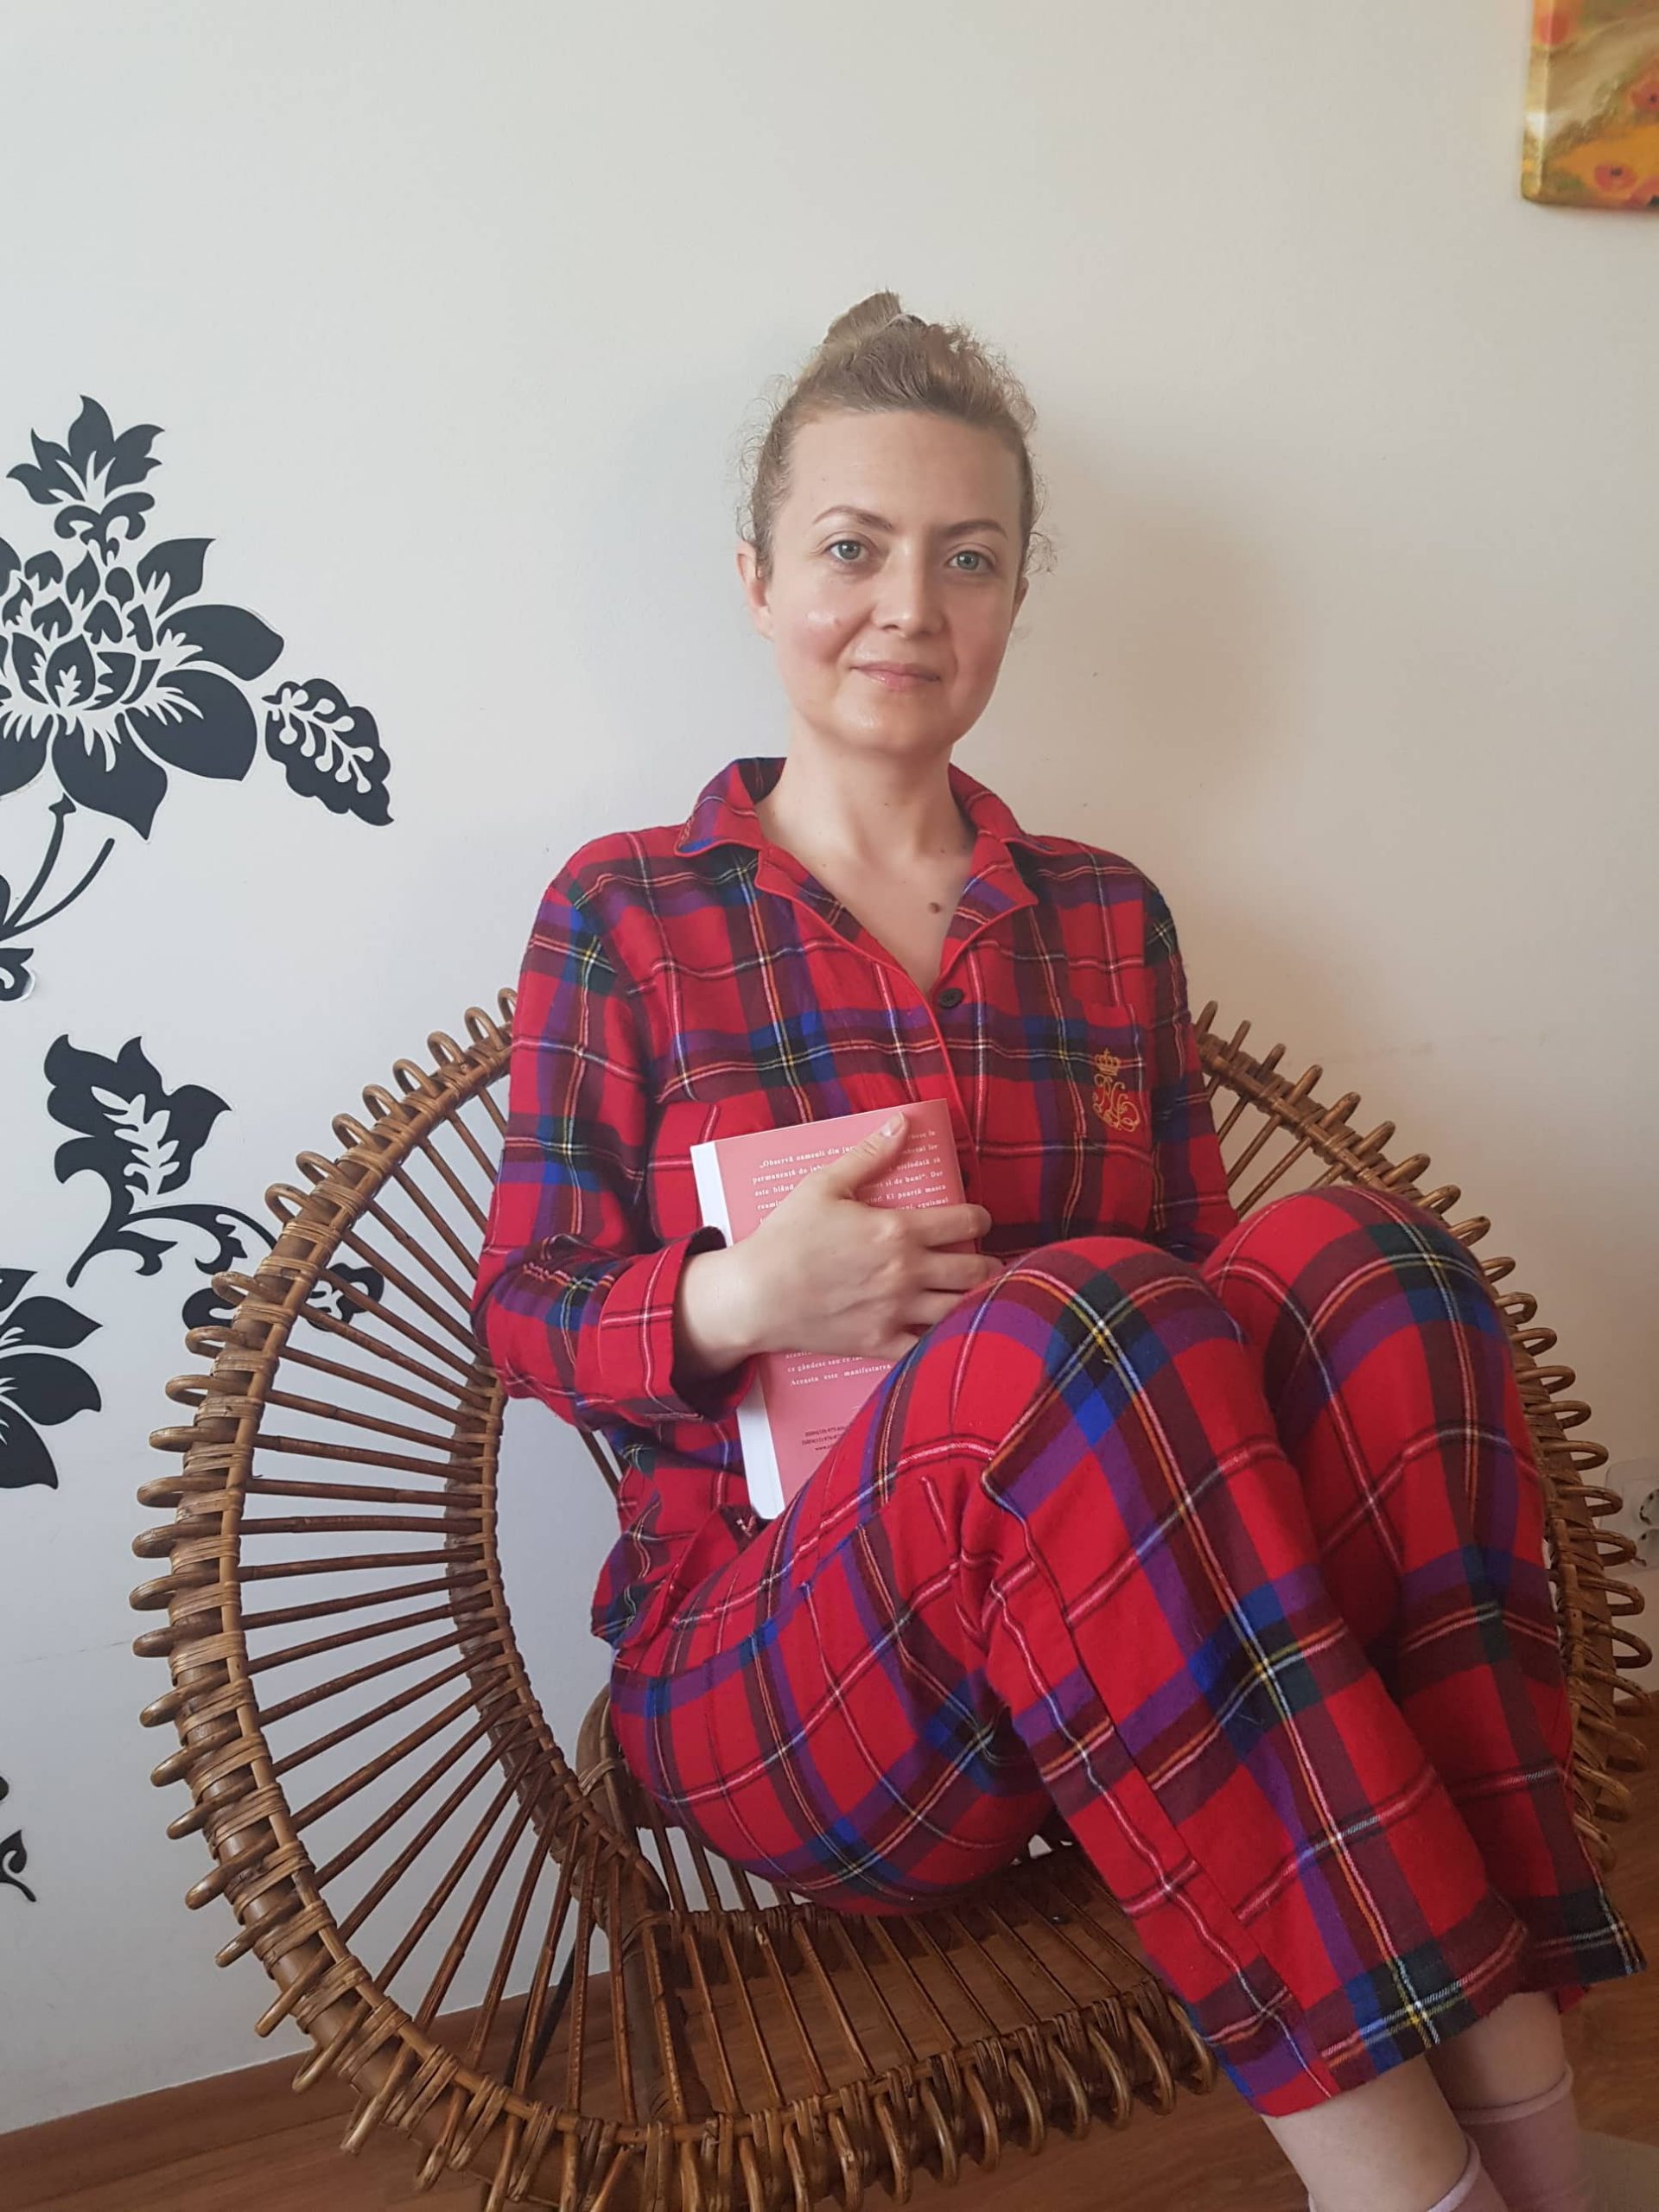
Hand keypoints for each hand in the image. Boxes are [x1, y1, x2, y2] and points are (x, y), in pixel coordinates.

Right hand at [736, 1112, 1001, 1362]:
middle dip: (986, 1262)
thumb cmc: (786, 1237)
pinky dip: (943, 1339)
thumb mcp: (824, 1184)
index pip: (965, 1222)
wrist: (754, 1295)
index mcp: (897, 1230)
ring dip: (972, 1299)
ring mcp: (895, 1311)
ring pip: (959, 1309)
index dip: (980, 1218)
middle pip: (974, 1269)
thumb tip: (904, 1124)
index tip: (977, 1220)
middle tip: (982, 1260)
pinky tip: (945, 1330)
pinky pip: (927, 1347)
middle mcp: (906, 1272)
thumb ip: (870, 1154)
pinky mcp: (880, 1343)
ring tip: (971, 1293)